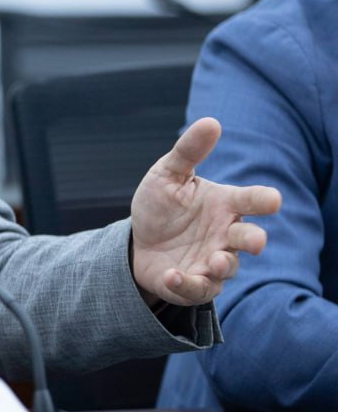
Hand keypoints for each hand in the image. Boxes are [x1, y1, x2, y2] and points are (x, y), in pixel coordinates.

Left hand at [131, 117, 279, 305]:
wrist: (139, 242)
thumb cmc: (161, 205)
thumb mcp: (167, 174)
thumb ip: (188, 151)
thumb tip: (211, 122)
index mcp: (224, 204)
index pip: (250, 200)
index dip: (263, 200)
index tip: (273, 200)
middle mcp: (225, 234)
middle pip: (249, 238)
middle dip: (254, 239)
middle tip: (255, 241)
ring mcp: (213, 260)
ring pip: (228, 267)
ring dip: (223, 265)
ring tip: (214, 261)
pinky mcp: (197, 283)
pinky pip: (199, 288)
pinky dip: (188, 284)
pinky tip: (173, 275)